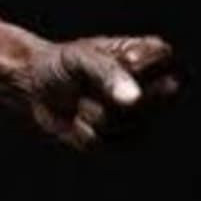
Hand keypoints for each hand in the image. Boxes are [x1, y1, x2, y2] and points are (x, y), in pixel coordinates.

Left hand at [20, 34, 179, 150]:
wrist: (35, 87)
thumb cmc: (60, 64)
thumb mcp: (79, 58)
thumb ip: (108, 72)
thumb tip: (136, 98)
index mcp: (145, 56)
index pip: (164, 58)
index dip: (142, 64)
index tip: (120, 62)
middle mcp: (149, 88)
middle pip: (150, 100)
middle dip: (110, 96)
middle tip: (87, 84)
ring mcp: (138, 118)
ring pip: (124, 125)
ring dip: (91, 113)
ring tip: (79, 100)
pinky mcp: (121, 142)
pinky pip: (106, 143)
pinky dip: (83, 132)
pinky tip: (77, 119)